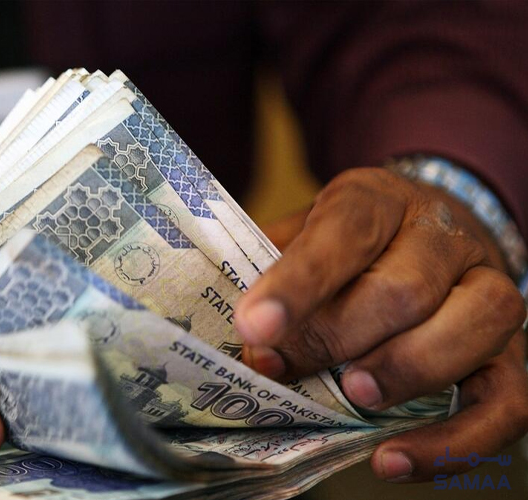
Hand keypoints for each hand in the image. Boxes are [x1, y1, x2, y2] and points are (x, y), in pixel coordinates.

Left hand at [234, 168, 527, 480]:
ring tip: (354, 397)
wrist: (424, 230)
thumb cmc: (345, 245)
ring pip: (476, 324)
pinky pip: (508, 400)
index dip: (298, 282)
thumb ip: (272, 271)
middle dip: (337, 338)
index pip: (344, 232)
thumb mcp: (301, 234)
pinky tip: (393, 460)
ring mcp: (490, 287)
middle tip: (283, 369)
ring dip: (407, 371)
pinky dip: (454, 442)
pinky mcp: (512, 350)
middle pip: (406, 288)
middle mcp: (444, 234)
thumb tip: (247, 340)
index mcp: (379, 200)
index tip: (255, 327)